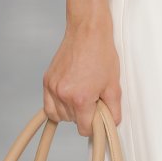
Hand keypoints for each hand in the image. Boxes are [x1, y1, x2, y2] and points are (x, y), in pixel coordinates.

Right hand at [42, 18, 121, 135]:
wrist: (88, 31)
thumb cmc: (102, 55)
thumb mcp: (114, 86)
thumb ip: (113, 111)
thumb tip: (111, 125)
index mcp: (80, 99)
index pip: (84, 129)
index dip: (93, 125)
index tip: (97, 115)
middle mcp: (63, 95)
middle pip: (72, 122)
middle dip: (82, 115)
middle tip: (91, 98)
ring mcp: (52, 88)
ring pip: (59, 116)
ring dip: (70, 112)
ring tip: (80, 95)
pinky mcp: (47, 81)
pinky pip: (48, 107)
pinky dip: (57, 107)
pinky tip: (67, 99)